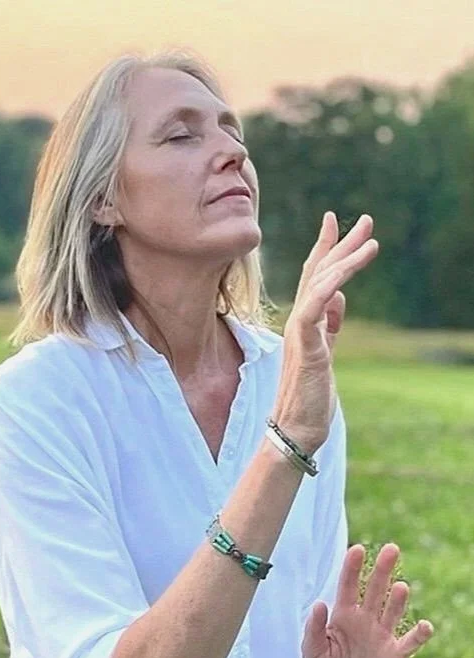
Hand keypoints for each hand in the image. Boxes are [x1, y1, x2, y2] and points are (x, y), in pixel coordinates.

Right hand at [271, 212, 377, 453]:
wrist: (296, 427)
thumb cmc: (310, 396)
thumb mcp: (325, 353)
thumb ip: (329, 325)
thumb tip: (338, 297)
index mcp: (305, 322)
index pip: (315, 277)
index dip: (327, 248)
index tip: (336, 223)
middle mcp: (299, 321)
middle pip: (318, 273)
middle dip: (341, 244)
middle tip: (364, 220)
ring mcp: (300, 332)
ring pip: (320, 285)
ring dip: (345, 260)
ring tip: (371, 241)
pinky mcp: (305, 346)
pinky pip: (313, 309)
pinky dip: (326, 288)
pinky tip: (342, 275)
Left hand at [302, 544, 433, 657]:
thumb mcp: (311, 651)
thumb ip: (314, 629)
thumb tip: (318, 604)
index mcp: (342, 614)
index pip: (348, 585)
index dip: (352, 567)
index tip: (357, 548)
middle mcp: (364, 619)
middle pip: (375, 589)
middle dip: (382, 570)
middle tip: (391, 548)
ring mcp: (380, 635)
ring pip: (392, 611)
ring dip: (398, 599)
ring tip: (401, 587)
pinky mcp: (393, 656)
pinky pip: (409, 643)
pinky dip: (418, 635)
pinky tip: (425, 626)